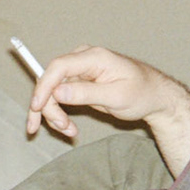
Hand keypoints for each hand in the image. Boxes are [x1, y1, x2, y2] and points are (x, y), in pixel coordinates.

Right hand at [26, 46, 189, 174]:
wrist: (153, 97)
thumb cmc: (141, 93)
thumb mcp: (116, 97)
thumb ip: (87, 93)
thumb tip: (58, 91)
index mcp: (94, 57)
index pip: (59, 67)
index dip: (44, 86)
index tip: (36, 107)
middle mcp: (82, 60)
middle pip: (51, 81)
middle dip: (49, 107)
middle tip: (62, 129)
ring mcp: (78, 72)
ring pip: (52, 92)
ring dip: (54, 114)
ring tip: (69, 132)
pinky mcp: (77, 83)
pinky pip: (59, 98)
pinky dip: (59, 114)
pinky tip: (69, 129)